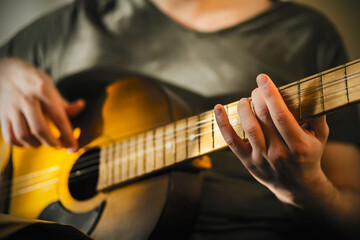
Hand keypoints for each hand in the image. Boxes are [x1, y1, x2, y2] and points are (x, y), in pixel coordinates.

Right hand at [0, 58, 84, 150]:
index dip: (68, 136)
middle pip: (40, 130)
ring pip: (23, 136)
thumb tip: (81, 106)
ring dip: (36, 144)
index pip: (59, 118)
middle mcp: (26, 99)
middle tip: (58, 145)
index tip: (73, 147)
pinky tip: (28, 141)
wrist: (6, 70)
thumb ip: (64, 102)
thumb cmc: (33, 81)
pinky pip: (10, 137)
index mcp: (43, 91)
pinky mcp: (2, 114)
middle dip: (52, 143)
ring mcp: (12, 107)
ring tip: (43, 143)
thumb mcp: (50, 86)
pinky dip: (20, 144)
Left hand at [214, 74, 328, 205]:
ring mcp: (261, 159)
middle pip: (263, 119)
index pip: (280, 115)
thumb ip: (317, 114)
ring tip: (245, 100)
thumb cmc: (308, 156)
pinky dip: (223, 124)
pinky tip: (218, 109)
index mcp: (298, 145)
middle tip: (256, 89)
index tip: (263, 79)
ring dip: (244, 109)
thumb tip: (311, 89)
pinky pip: (231, 141)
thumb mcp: (320, 137)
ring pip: (248, 128)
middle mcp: (279, 153)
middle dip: (258, 98)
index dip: (270, 95)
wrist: (297, 186)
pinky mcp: (247, 162)